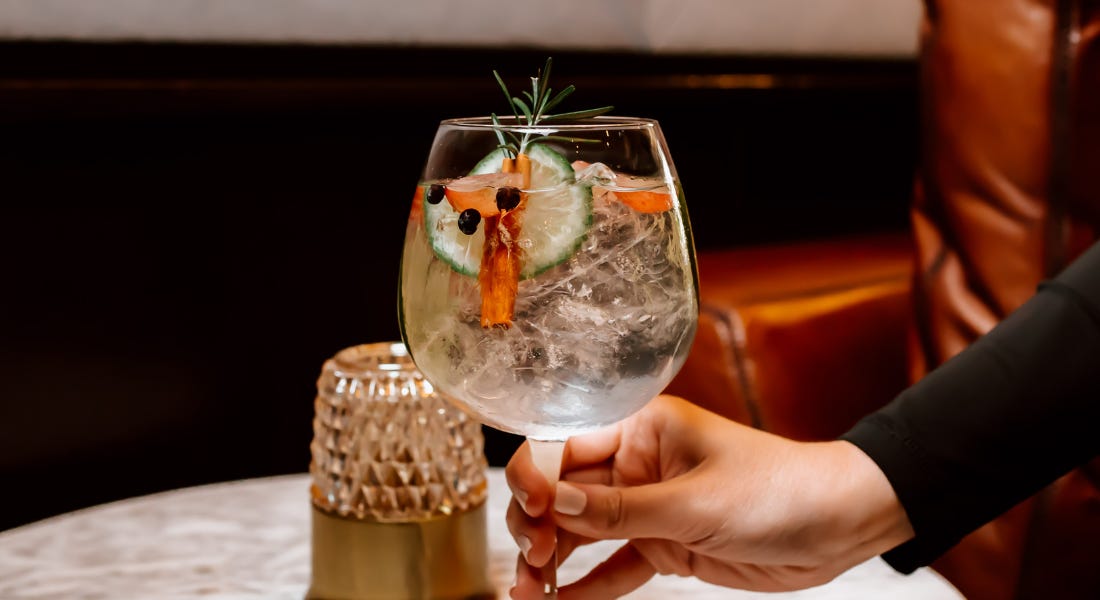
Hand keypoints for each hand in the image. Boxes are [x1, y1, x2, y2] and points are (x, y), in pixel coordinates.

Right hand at [505, 395, 913, 598]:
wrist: (837, 525)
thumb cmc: (779, 488)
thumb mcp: (697, 501)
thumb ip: (623, 509)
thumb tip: (557, 504)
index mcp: (641, 428)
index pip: (566, 443)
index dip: (537, 473)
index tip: (531, 508)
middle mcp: (636, 463)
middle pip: (563, 490)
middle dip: (538, 522)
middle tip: (535, 557)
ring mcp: (648, 505)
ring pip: (582, 530)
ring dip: (553, 560)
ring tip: (529, 593)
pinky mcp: (663, 543)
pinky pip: (614, 564)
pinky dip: (587, 583)